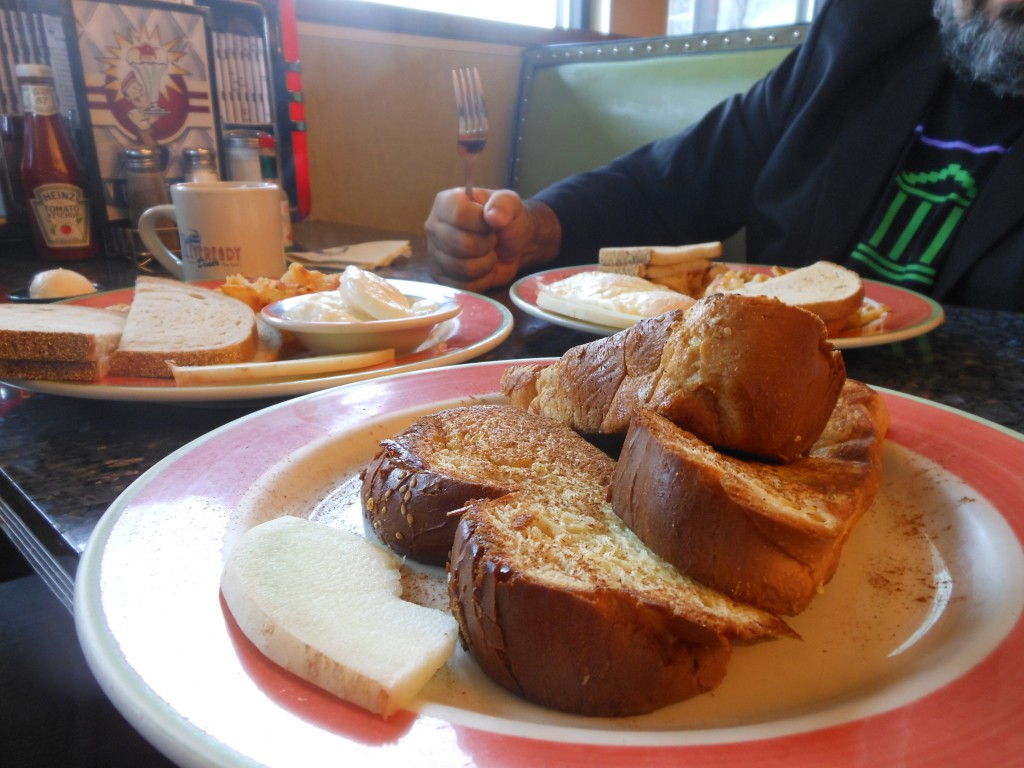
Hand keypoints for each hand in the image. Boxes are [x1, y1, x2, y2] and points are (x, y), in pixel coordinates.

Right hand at [425, 188, 559, 291]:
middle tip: (492, 239)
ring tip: (489, 252)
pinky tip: (484, 268)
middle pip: (461, 244)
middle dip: (487, 244)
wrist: (509, 245)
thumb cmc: (505, 220)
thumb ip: (503, 204)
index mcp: (445, 203)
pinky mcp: (441, 277)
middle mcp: (433, 227)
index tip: (492, 223)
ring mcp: (434, 254)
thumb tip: (493, 217)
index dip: (481, 223)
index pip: (458, 215)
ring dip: (486, 263)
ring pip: (464, 268)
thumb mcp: (510, 203)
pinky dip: (482, 279)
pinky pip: (464, 286)